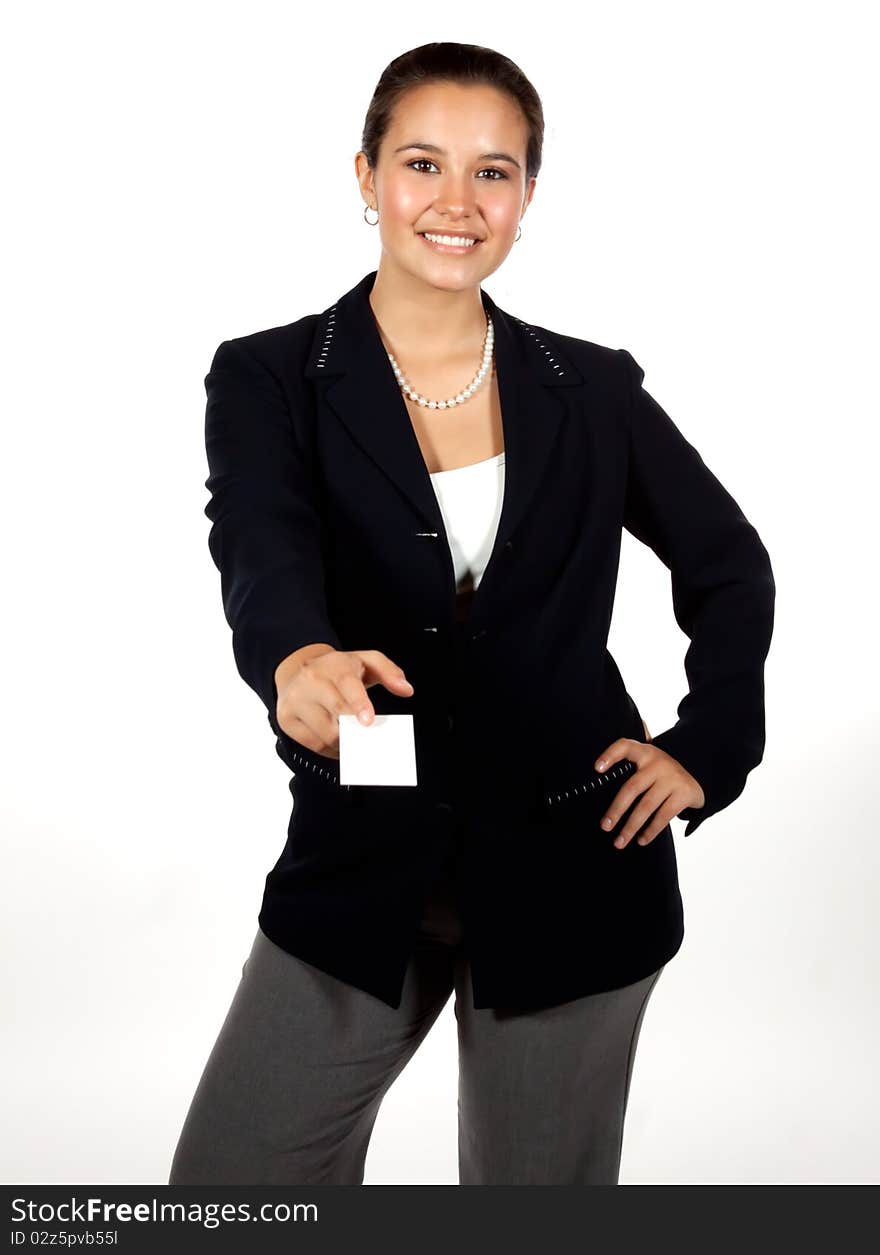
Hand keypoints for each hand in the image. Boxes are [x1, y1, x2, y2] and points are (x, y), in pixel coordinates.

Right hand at [276, 648, 413, 759]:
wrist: (298, 668)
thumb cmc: (338, 669)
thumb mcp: (366, 660)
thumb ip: (390, 672)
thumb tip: (406, 689)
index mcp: (334, 665)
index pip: (346, 684)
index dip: (358, 703)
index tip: (368, 721)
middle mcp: (311, 681)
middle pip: (336, 714)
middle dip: (356, 731)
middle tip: (369, 740)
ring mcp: (295, 700)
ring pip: (325, 734)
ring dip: (345, 743)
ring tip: (355, 739)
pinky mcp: (286, 719)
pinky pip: (313, 744)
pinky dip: (330, 749)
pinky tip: (339, 742)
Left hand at [594, 737, 704, 847]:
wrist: (697, 775)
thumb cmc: (660, 774)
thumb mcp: (647, 764)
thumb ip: (629, 770)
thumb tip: (600, 796)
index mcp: (644, 752)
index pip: (624, 747)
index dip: (610, 755)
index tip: (596, 769)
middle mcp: (657, 762)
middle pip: (632, 788)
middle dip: (616, 810)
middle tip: (604, 827)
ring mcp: (672, 777)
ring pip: (646, 806)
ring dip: (631, 827)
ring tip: (619, 842)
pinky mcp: (684, 793)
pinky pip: (663, 816)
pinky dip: (651, 831)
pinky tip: (641, 840)